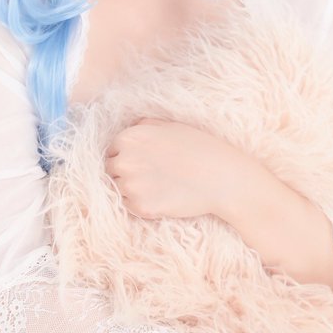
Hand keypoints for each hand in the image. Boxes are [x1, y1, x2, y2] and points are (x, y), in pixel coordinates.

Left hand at [104, 118, 220, 219]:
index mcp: (129, 138)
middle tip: (149, 176)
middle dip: (126, 173)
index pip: (112, 151)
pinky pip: (129, 206)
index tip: (141, 163)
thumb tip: (132, 127)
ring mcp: (131, 185)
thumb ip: (145, 125)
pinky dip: (140, 204)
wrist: (221, 178)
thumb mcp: (170, 126)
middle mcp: (124, 160)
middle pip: (111, 171)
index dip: (125, 157)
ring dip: (132, 189)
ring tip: (157, 187)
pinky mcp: (141, 207)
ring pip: (118, 189)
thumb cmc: (199, 147)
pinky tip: (160, 197)